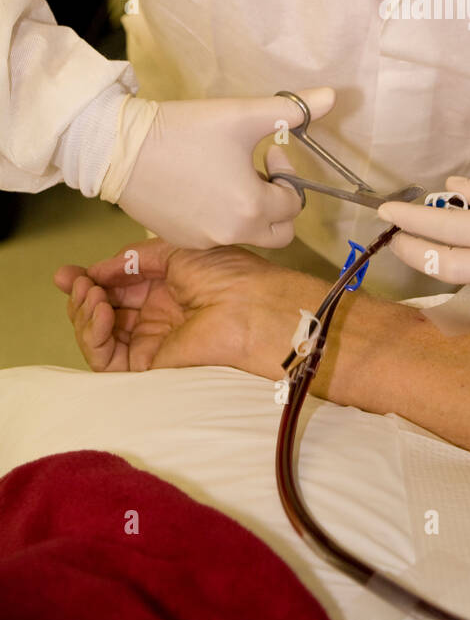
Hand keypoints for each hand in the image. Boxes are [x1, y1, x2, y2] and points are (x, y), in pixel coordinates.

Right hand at [53, 237, 323, 377]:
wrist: (252, 308)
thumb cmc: (227, 274)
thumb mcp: (177, 251)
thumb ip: (133, 260)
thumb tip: (98, 269)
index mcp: (165, 289)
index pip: (115, 288)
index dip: (89, 280)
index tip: (67, 272)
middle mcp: (154, 317)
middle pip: (101, 312)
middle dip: (82, 295)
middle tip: (75, 281)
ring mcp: (149, 343)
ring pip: (99, 336)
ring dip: (86, 313)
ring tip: (92, 294)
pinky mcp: (147, 368)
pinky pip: (106, 359)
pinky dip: (95, 335)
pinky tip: (103, 312)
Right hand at [109, 88, 334, 248]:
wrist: (119, 148)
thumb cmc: (185, 130)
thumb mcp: (243, 115)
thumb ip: (293, 109)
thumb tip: (335, 96)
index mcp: (252, 208)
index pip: (295, 204)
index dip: (287, 172)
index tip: (269, 147)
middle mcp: (231, 234)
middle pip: (279, 232)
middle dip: (278, 203)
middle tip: (259, 170)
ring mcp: (203, 241)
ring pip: (247, 233)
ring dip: (250, 208)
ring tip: (229, 173)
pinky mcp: (180, 240)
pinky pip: (216, 235)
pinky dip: (221, 216)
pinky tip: (203, 185)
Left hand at [378, 167, 469, 295]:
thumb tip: (450, 192)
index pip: (443, 229)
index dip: (409, 219)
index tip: (386, 209)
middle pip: (443, 269)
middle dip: (413, 251)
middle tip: (395, 233)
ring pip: (466, 279)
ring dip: (440, 259)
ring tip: (426, 236)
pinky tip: (466, 248)